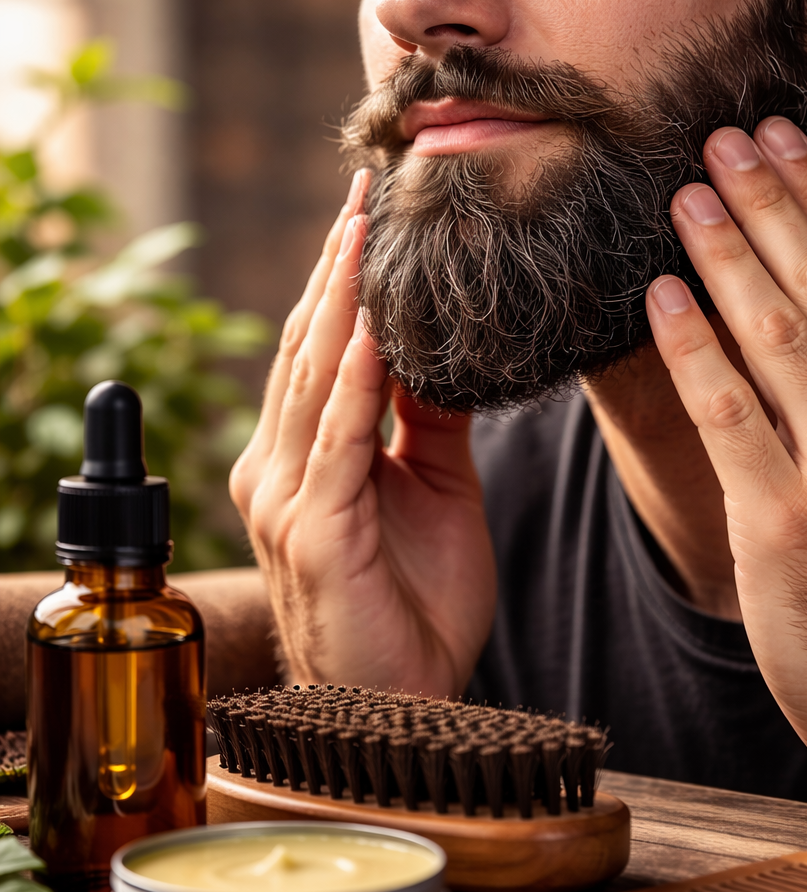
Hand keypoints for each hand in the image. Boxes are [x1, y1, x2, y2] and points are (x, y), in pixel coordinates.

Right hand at [229, 172, 495, 697]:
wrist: (408, 699)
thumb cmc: (415, 601)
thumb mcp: (434, 489)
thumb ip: (428, 419)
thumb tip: (443, 348)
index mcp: (303, 458)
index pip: (321, 350)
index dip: (344, 280)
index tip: (372, 211)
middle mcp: (279, 469)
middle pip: (309, 349)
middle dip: (339, 270)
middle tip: (366, 192)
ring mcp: (287, 501)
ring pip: (315, 382)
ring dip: (343, 305)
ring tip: (365, 233)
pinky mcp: (314, 533)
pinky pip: (338, 443)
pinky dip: (356, 384)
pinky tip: (377, 334)